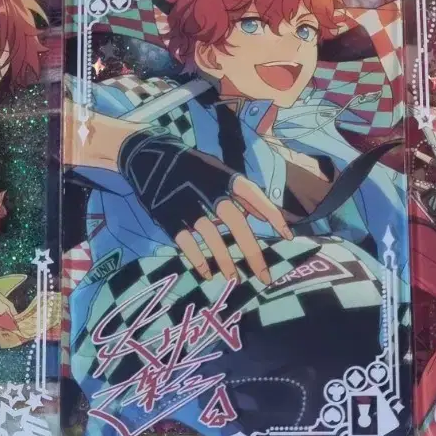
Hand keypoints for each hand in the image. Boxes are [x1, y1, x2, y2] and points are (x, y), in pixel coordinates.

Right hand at [118, 130, 293, 284]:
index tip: (287, 236)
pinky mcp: (167, 216)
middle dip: (252, 251)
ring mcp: (185, 203)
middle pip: (235, 221)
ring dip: (226, 261)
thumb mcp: (219, 172)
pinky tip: (208, 274)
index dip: (272, 215)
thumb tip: (266, 214)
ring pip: (211, 236)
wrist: (149, 155)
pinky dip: (198, 260)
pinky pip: (185, 242)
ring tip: (235, 280)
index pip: (253, 195)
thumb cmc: (192, 167)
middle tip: (264, 276)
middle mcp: (207, 188)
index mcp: (223, 176)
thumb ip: (242, 194)